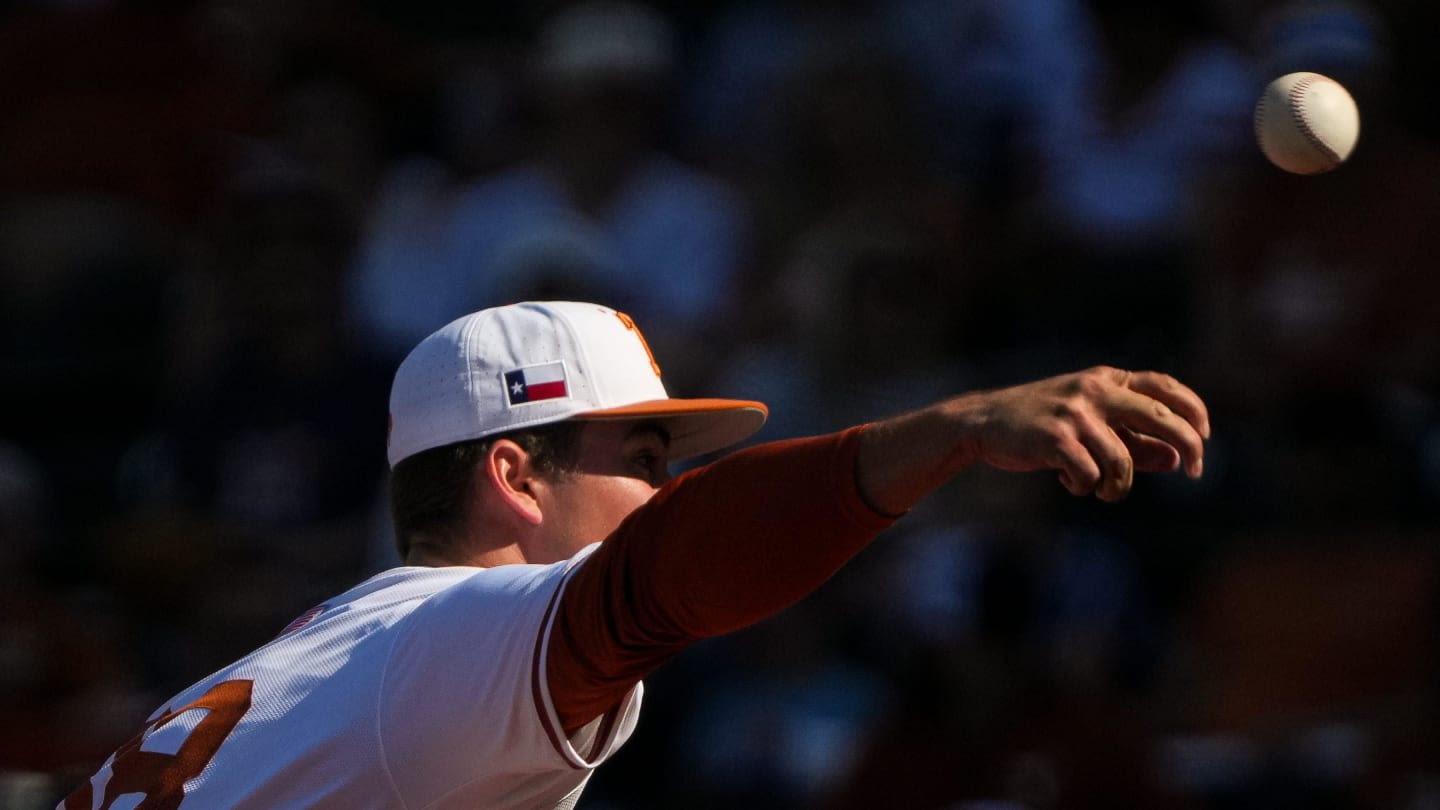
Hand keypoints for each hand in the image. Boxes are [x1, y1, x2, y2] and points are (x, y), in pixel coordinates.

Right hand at [961, 366, 1209, 501]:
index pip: (1164, 387)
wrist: (983, 421)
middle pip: (1161, 415)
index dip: (1193, 411)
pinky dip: (1085, 487)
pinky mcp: (1055, 438)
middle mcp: (1095, 390)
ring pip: (1123, 462)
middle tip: (1195, 472)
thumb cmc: (1041, 424)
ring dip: (1117, 487)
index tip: (1205, 438)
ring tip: (1101, 489)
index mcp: (1106, 379)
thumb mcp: (1089, 424)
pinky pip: (1090, 476)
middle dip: (1188, 445)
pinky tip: (1069, 481)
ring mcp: (1075, 413)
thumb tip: (1175, 458)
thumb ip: (1133, 439)